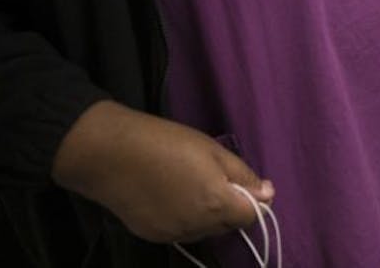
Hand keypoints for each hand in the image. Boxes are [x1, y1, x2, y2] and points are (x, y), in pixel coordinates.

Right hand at [51, 100, 270, 242]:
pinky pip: (181, 232)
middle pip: (228, 225)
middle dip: (232, 207)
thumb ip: (243, 176)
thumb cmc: (167, 143)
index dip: (255, 201)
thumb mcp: (213, 150)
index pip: (251, 216)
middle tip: (218, 178)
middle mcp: (196, 226)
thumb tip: (268, 194)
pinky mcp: (152, 236)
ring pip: (205, 231)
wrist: (111, 154)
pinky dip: (186, 219)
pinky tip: (173, 197)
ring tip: (193, 185)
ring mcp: (172, 234)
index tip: (248, 184)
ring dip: (209, 215)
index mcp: (216, 203)